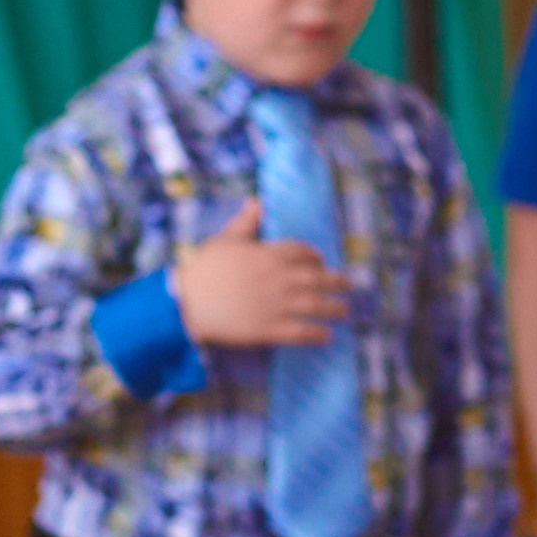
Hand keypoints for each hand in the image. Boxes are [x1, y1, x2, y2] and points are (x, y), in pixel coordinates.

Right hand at [171, 199, 349, 348]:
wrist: (187, 303)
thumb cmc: (203, 269)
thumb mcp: (225, 239)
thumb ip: (246, 222)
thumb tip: (257, 202)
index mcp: (269, 254)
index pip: (303, 253)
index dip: (316, 257)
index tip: (321, 262)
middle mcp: (279, 279)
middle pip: (318, 278)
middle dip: (337, 281)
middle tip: (349, 285)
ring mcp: (276, 305)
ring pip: (315, 305)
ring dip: (334, 307)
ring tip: (344, 310)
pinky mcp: (269, 329)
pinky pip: (301, 331)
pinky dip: (317, 333)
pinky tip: (326, 335)